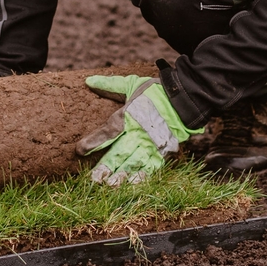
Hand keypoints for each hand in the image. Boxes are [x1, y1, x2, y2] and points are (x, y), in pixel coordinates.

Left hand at [76, 75, 202, 184]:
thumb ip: (110, 85)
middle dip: (106, 166)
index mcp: (129, 116)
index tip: (80, 150)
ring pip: (134, 162)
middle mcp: (139, 132)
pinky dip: (142, 176)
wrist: (187, 98)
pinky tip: (133, 185)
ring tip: (111, 185)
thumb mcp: (133, 84)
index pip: (108, 131)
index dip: (94, 141)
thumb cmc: (157, 91)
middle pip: (120, 152)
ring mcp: (152, 143)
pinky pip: (151, 166)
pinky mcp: (163, 151)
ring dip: (122, 174)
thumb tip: (88, 80)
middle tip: (94, 180)